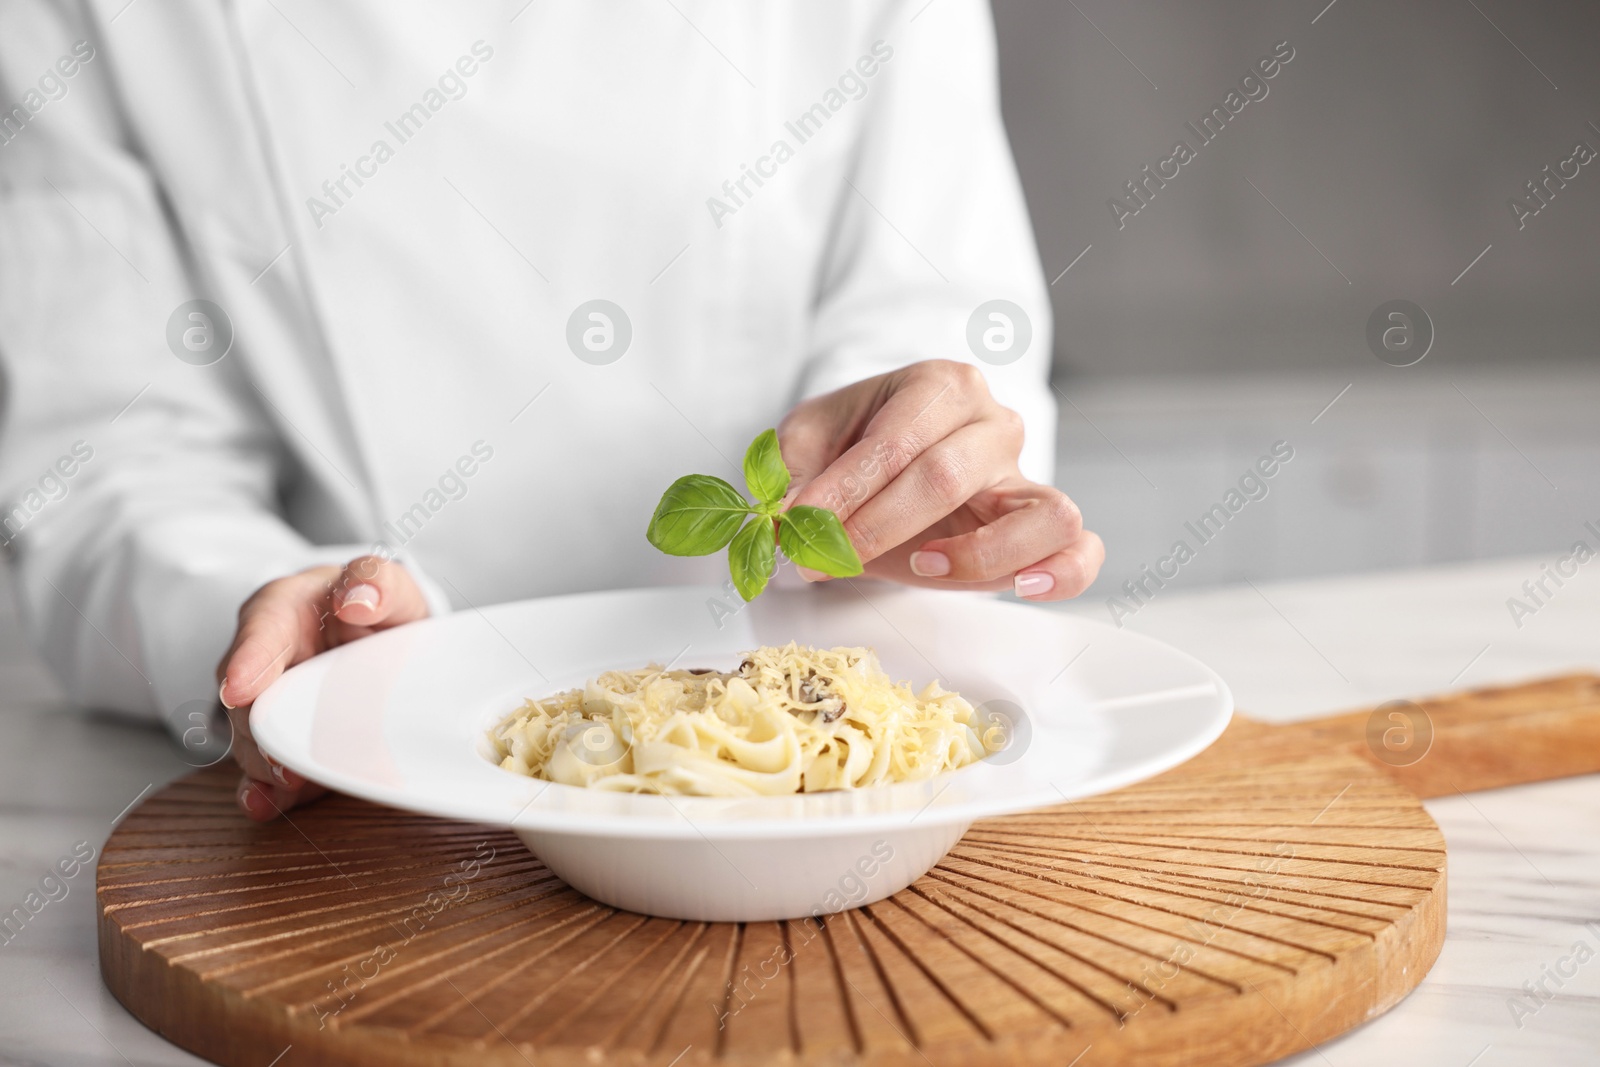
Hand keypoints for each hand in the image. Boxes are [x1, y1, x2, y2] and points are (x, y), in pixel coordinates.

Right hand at [216, 555, 428, 820]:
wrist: (378, 637)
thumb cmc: (373, 606)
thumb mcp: (384, 584)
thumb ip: (376, 581)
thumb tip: (357, 598)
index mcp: (280, 613)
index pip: (260, 631)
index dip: (249, 662)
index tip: (239, 689)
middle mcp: (262, 662)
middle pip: (248, 699)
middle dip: (259, 731)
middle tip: (280, 760)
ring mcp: (267, 707)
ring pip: (252, 739)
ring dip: (264, 765)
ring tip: (287, 784)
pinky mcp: (280, 743)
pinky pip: (260, 771)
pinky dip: (262, 792)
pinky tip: (264, 805)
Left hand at [779, 360, 1102, 599]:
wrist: (888, 457)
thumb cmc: (853, 442)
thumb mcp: (809, 439)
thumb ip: (793, 473)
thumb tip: (788, 517)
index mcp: (940, 385)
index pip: (895, 443)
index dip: (840, 493)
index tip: (794, 528)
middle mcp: (994, 423)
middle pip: (946, 477)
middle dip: (872, 526)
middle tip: (819, 558)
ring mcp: (1026, 476)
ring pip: (1043, 514)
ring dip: (979, 553)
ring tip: (921, 565)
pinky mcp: (1042, 529)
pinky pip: (1081, 551)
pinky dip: (1062, 574)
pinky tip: (1020, 588)